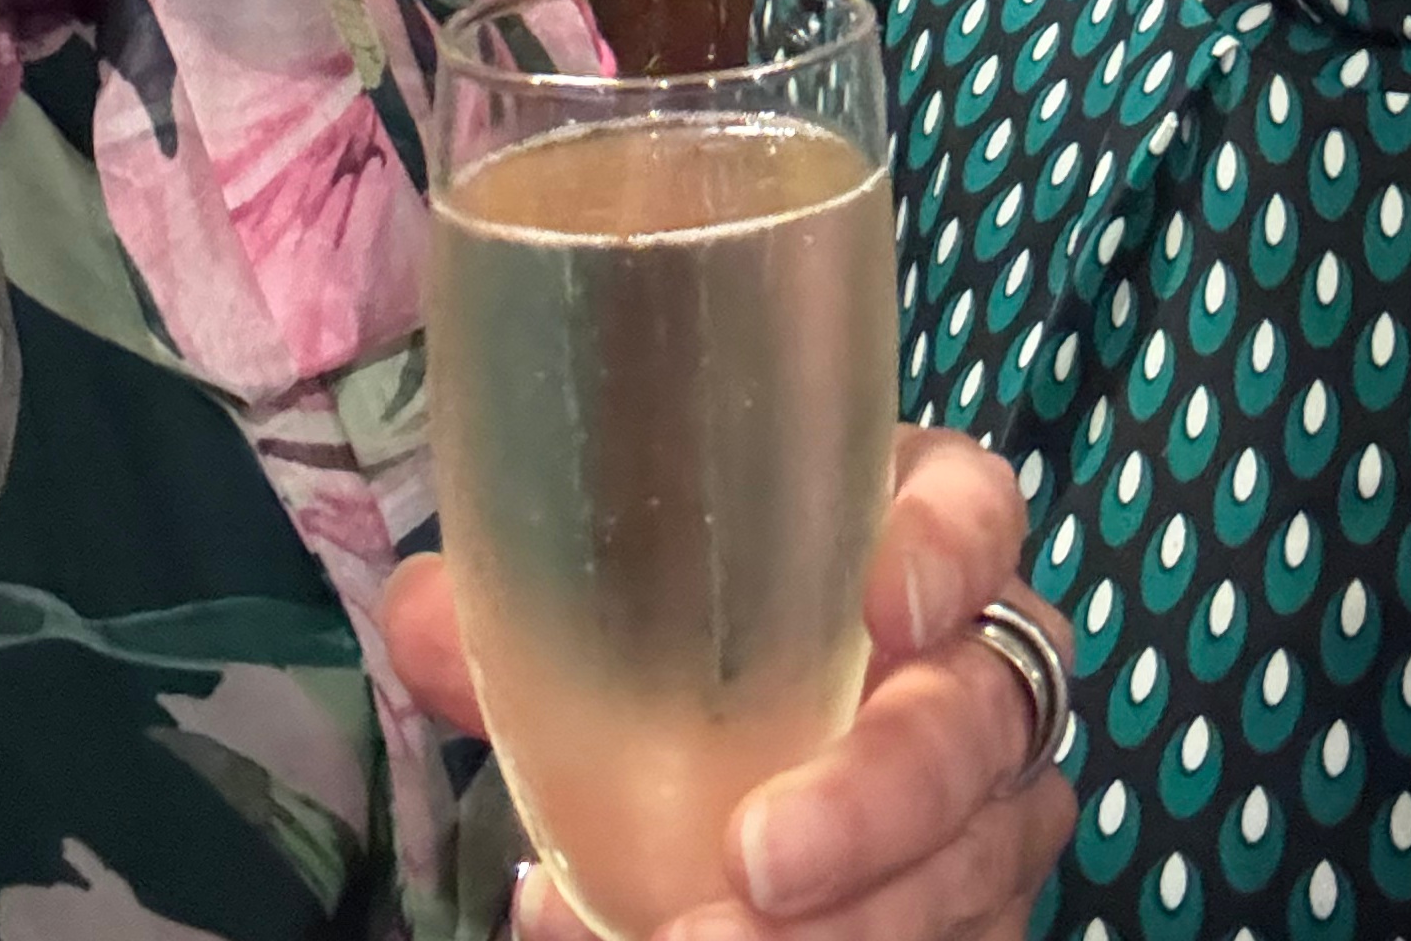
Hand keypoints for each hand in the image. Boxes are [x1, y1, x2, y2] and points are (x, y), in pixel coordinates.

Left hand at [384, 425, 1076, 940]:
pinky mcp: (973, 910)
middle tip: (755, 858)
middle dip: (875, 800)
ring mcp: (990, 805)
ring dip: (846, 928)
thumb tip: (421, 615)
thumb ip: (533, 606)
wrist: (757, 739)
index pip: (974, 511)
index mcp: (911, 533)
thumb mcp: (634, 599)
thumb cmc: (706, 633)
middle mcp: (977, 663)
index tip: (886, 605)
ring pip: (968, 866)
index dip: (947, 550)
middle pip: (974, 719)